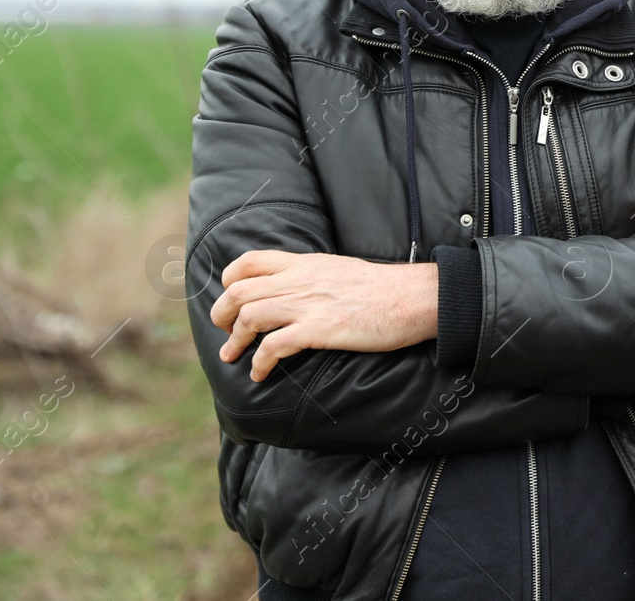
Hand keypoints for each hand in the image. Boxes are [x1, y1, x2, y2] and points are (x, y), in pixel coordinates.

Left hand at [210, 250, 439, 381]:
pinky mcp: (319, 329)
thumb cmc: (385, 288)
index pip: (250, 261)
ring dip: (234, 340)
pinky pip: (274, 346)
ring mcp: (308, 304)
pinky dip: (259, 362)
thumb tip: (302, 290)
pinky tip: (260, 373)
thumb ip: (316, 277)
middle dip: (222, 313)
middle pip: (239, 290)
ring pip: (249, 317)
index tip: (229, 296)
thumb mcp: (342, 270)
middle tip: (223, 330)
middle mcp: (300, 280)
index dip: (229, 279)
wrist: (413, 296)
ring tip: (232, 355)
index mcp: (306, 263)